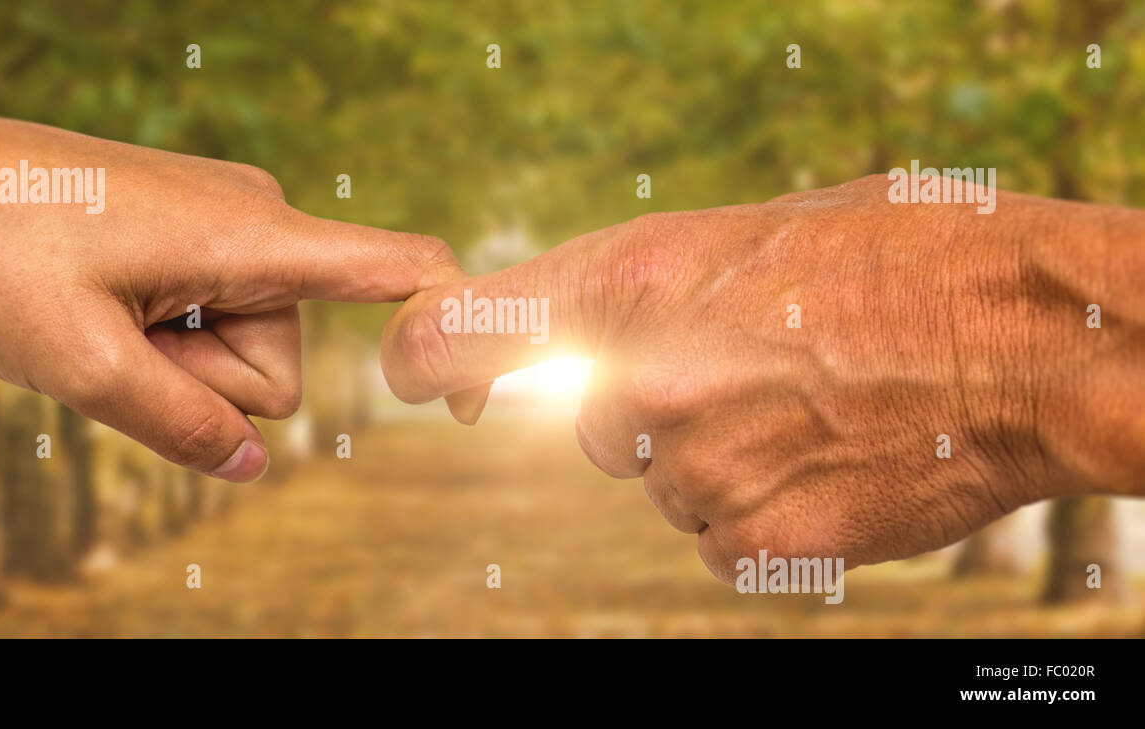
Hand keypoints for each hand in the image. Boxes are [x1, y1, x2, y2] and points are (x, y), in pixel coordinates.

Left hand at [0, 69, 463, 481]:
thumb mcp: (83, 365)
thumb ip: (181, 426)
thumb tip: (252, 467)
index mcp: (252, 237)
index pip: (395, 269)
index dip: (449, 331)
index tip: (470, 400)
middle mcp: (258, 219)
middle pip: (279, 362)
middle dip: (206, 382)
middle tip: (117, 341)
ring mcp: (227, 222)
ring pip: (241, 348)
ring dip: (175, 359)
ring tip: (101, 316)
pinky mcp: (199, 229)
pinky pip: (214, 315)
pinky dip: (168, 332)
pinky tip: (108, 302)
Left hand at [382, 175, 1144, 579]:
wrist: (1029, 342)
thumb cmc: (903, 258)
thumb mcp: (754, 234)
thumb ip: (649, 288)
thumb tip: (587, 339)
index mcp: (632, 279)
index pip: (453, 334)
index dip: (426, 358)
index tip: (432, 377)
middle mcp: (640, 381)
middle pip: (590, 424)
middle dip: (649, 408)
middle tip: (756, 371)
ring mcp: (692, 473)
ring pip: (662, 484)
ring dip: (718, 459)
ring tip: (815, 410)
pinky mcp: (748, 545)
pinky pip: (719, 535)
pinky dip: (762, 510)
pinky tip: (830, 462)